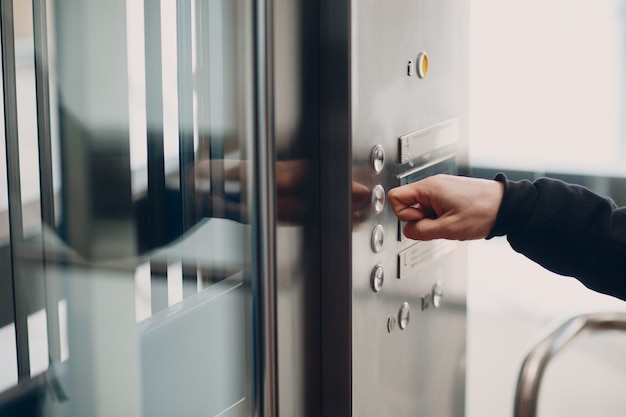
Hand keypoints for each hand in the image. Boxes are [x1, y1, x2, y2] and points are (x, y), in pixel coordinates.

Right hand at [387, 174, 503, 240]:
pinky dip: (440, 217)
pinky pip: (434, 208)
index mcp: (429, 188)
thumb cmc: (483, 212)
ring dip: (431, 220)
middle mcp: (433, 185)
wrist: (507, 207)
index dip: (404, 215)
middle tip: (439, 224)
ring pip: (422, 208)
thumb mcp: (448, 228)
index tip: (422, 221)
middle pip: (408, 204)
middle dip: (420, 219)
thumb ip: (422, 231)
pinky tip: (454, 220)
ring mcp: (441, 189)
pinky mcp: (449, 194)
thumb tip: (409, 231)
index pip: (395, 197)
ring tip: (450, 222)